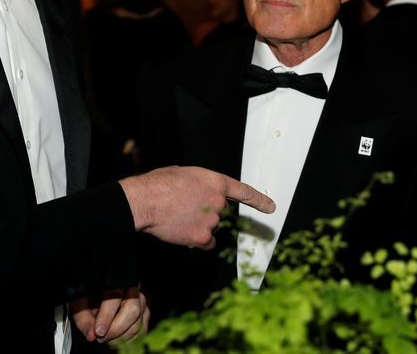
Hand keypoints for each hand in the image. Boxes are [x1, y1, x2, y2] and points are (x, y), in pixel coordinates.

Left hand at [71, 286, 148, 342]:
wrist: (97, 299)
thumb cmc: (88, 300)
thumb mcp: (80, 306)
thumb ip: (83, 320)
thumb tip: (91, 335)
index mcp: (114, 282)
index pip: (114, 297)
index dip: (107, 316)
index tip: (98, 332)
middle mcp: (131, 288)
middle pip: (132, 310)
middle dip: (116, 329)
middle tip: (101, 337)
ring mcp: (141, 300)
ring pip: (139, 322)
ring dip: (121, 337)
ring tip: (107, 339)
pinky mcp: (145, 312)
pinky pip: (143, 330)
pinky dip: (130, 340)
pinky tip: (117, 340)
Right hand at [119, 165, 274, 248]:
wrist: (145, 201)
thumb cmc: (159, 184)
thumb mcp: (184, 173)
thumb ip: (199, 184)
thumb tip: (198, 192)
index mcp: (216, 182)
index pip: (244, 192)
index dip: (259, 201)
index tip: (271, 208)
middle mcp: (219, 202)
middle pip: (221, 212)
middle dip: (208, 212)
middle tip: (187, 209)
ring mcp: (212, 221)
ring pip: (212, 228)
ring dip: (200, 225)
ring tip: (179, 217)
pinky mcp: (202, 237)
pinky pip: (207, 243)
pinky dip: (198, 241)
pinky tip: (184, 232)